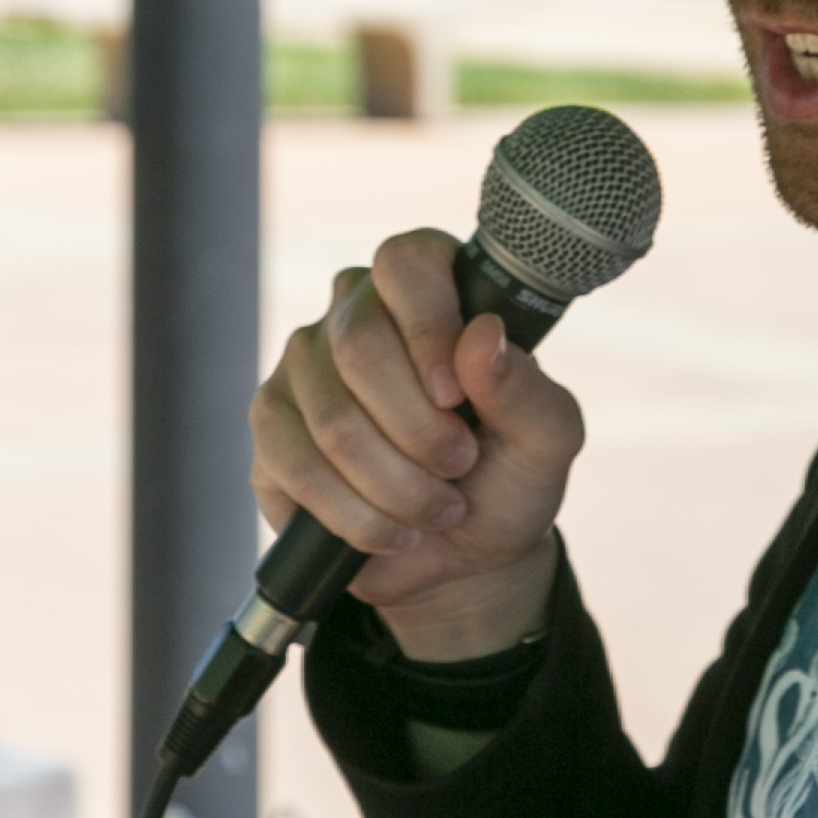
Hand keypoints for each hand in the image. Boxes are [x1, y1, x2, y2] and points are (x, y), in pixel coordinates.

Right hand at [251, 227, 583, 660]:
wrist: (462, 553)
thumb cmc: (507, 477)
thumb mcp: (545, 440)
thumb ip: (526, 388)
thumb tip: (482, 335)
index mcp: (430, 287)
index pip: (407, 264)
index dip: (428, 330)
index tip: (455, 397)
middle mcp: (357, 310)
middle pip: (361, 345)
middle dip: (419, 430)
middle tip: (458, 466)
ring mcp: (303, 364)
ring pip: (333, 419)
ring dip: (396, 485)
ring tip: (437, 510)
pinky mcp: (271, 424)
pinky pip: (298, 466)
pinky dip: (356, 515)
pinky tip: (392, 531)